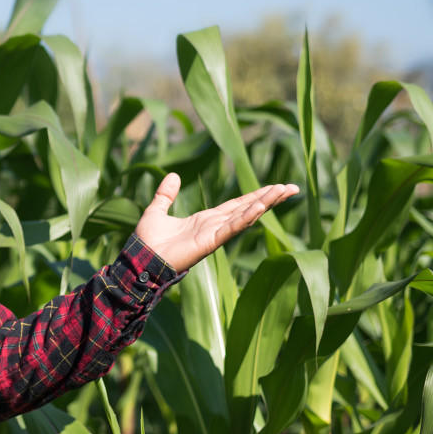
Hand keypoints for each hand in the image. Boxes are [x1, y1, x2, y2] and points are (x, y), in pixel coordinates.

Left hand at [136, 173, 298, 271]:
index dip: (256, 195)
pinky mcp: (210, 242)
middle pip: (248, 208)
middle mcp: (215, 226)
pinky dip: (245, 217)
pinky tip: (260, 206)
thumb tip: (173, 175)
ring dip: (264, 203)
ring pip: (245, 216)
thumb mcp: (157, 210)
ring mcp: (214, 235)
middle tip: (292, 187)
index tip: (276, 186)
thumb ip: (166, 194)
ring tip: (283, 191)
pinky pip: (231, 227)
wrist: (140, 258)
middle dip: (270, 198)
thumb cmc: (147, 240)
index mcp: (206, 219)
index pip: (237, 204)